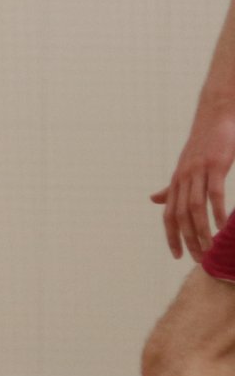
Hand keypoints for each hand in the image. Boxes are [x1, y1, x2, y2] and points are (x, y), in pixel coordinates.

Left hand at [153, 102, 234, 260]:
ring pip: (195, 208)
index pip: (169, 216)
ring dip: (201, 230)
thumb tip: (153, 200)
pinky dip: (217, 211)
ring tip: (210, 247)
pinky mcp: (215, 165)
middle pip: (180, 216)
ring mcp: (198, 171)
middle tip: (197, 258)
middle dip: (187, 239)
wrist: (215, 117)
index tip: (177, 255)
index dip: (171, 236)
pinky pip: (214, 193)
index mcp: (176, 182)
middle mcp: (183, 178)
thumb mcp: (184, 168)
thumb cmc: (202, 145)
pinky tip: (222, 226)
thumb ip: (171, 187)